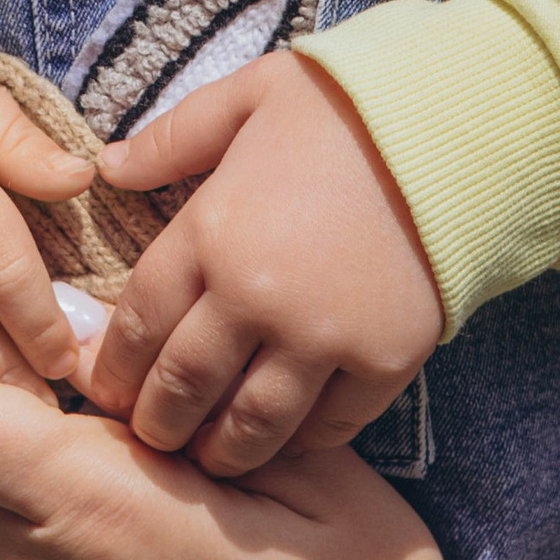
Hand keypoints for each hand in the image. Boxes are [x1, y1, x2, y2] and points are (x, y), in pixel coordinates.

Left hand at [85, 50, 442, 473]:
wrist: (456, 126)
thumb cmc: (343, 107)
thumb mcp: (246, 99)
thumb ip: (172, 138)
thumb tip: (107, 167)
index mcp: (212, 232)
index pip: (139, 321)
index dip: (113, 366)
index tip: (103, 389)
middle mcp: (257, 297)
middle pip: (184, 385)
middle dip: (156, 422)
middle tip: (147, 439)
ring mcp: (323, 337)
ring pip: (252, 423)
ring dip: (220, 451)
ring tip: (205, 460)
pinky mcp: (385, 360)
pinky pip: (330, 425)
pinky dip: (299, 443)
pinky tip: (282, 442)